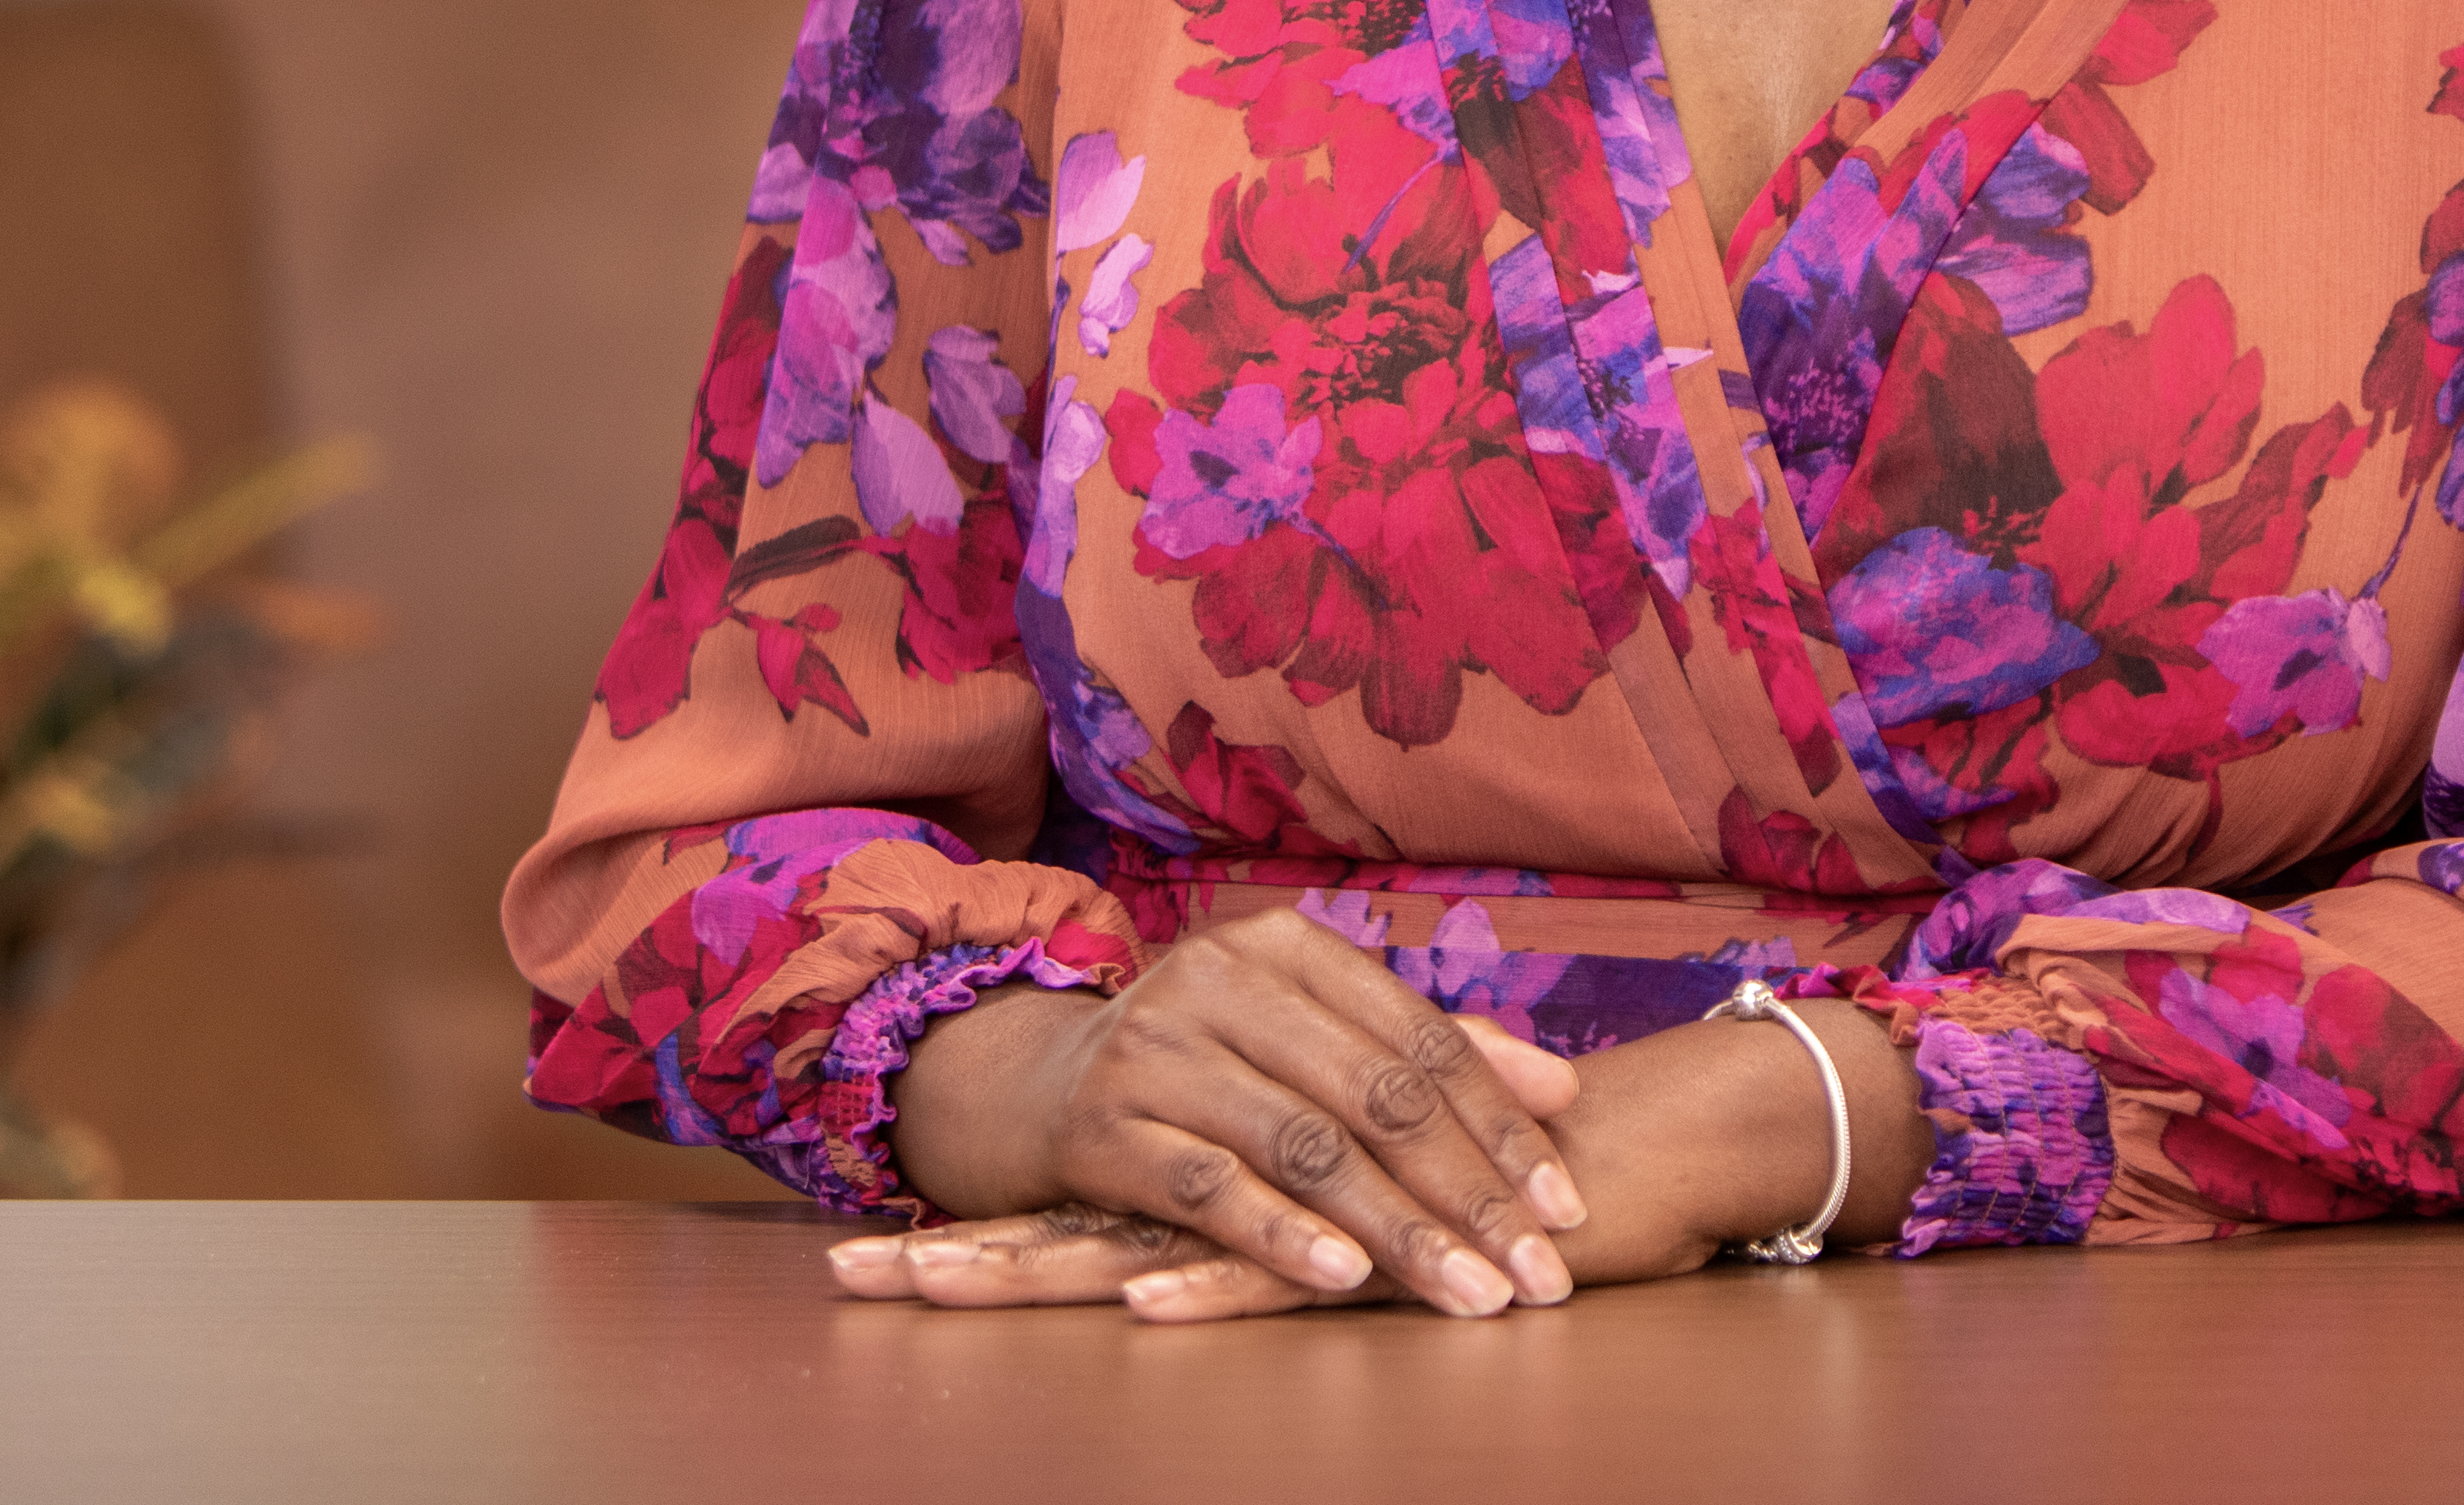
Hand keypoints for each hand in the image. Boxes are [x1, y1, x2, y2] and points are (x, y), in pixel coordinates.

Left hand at [835, 989, 1931, 1324]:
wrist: (1622, 1160)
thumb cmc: (1487, 1195)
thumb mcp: (1359, 1227)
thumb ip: (1290, 1221)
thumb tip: (1176, 1269)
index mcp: (1233, 1189)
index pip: (1088, 1211)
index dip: (988, 1230)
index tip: (880, 1256)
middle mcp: (1248, 1189)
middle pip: (1079, 1225)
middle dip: (963, 1256)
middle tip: (841, 1273)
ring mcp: (1302, 1211)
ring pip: (1145, 1245)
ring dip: (1034, 1273)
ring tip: (922, 1287)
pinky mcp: (1370, 1246)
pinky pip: (1274, 1271)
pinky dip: (1208, 1287)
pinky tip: (1140, 1302)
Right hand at [848, 913, 1588, 1317]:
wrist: (1028, 1084)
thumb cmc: (1203, 1065)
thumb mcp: (1304, 1037)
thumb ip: (1423, 1055)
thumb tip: (1558, 1088)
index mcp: (1284, 946)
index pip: (1419, 1038)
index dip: (1502, 1123)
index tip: (1564, 1204)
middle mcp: (1220, 981)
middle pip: (1375, 1095)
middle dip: (1469, 1192)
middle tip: (1539, 1273)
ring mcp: (1156, 1050)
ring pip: (1305, 1147)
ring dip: (1399, 1231)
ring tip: (1471, 1294)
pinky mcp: (1103, 1127)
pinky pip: (1210, 1187)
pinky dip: (1283, 1235)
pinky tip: (1347, 1280)